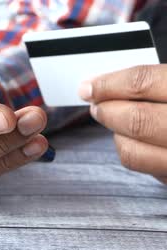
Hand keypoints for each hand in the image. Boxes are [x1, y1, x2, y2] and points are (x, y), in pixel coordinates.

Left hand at [79, 64, 166, 183]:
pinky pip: (147, 170)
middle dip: (106, 110)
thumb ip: (160, 79)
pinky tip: (136, 140)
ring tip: (114, 121)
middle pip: (134, 119)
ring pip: (133, 151)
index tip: (89, 86)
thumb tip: (118, 79)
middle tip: (96, 105)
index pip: (143, 82)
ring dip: (116, 134)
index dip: (109, 83)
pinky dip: (133, 152)